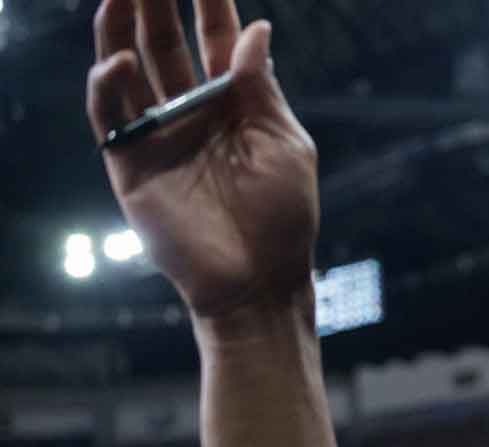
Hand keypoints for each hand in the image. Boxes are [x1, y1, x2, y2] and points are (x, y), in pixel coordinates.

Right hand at [86, 0, 318, 321]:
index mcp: (234, 105)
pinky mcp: (131, 165)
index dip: (208, 3)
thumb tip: (257, 28)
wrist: (259, 280)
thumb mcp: (284, 144)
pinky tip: (120, 60)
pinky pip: (110, 116)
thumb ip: (261, 88)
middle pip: (165, 43)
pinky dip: (108, 85)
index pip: (215, 40)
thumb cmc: (284, 217)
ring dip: (121, 27)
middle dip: (155, 2)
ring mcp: (159, 135)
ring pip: (129, 67)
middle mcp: (192, 112)